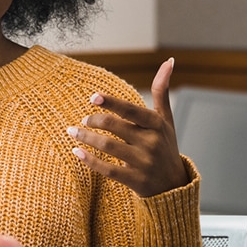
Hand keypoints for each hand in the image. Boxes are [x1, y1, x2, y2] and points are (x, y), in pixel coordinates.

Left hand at [67, 58, 188, 196]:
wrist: (174, 185)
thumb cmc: (166, 145)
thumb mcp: (166, 119)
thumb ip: (163, 90)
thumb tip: (169, 61)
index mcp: (157, 125)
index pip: (131, 110)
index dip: (112, 103)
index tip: (93, 97)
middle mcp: (151, 143)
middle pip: (115, 127)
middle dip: (94, 121)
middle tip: (84, 119)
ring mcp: (143, 163)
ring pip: (108, 147)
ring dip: (87, 138)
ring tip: (73, 131)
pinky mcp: (135, 181)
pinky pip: (108, 170)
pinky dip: (90, 160)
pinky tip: (76, 152)